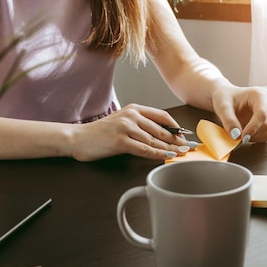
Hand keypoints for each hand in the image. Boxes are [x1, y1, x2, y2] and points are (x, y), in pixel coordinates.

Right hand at [69, 104, 192, 161]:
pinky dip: (158, 154)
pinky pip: (144, 149)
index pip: (162, 116)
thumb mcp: (122, 122)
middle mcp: (132, 115)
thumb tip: (162, 136)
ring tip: (182, 154)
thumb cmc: (100, 133)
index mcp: (134, 109)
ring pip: (155, 140)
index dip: (176, 127)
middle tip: (189, 147)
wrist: (77, 138)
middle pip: (161, 129)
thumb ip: (140, 125)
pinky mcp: (121, 141)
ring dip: (170, 148)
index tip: (185, 136)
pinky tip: (167, 157)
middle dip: (177, 140)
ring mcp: (126, 127)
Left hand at [211, 84, 266, 143]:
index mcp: (259, 94)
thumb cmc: (224, 97)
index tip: (243, 137)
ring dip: (255, 137)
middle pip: (266, 124)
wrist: (225, 97)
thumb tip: (236, 135)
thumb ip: (228, 120)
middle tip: (237, 137)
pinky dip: (257, 138)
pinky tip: (246, 134)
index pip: (262, 113)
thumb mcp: (222, 107)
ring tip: (240, 133)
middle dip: (252, 134)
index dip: (253, 127)